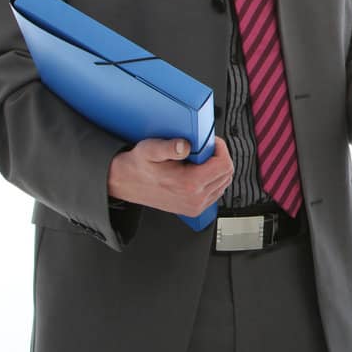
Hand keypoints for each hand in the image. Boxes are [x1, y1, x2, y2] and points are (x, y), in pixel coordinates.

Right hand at [106, 136, 232, 215]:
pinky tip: (199, 171)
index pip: (224, 165)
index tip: (210, 142)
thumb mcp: (150, 149)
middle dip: (220, 157)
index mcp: (189, 184)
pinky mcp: (194, 209)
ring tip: (200, 160)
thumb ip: (169, 147)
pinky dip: (213, 179)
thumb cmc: (137, 166)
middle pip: (227, 174)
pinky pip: (215, 192)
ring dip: (217, 169)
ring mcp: (195, 206)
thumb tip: (185, 146)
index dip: (220, 148)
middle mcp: (195, 199)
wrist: (125, 183)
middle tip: (205, 149)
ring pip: (223, 183)